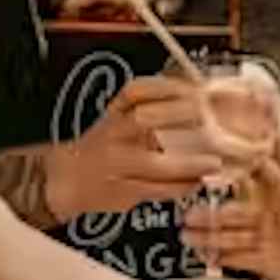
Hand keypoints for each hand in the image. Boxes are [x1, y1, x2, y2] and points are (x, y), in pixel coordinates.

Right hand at [43, 76, 226, 222]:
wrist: (67, 179)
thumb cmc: (104, 147)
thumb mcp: (119, 119)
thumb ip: (151, 110)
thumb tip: (197, 99)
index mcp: (114, 115)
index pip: (135, 91)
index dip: (164, 87)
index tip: (193, 89)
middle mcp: (113, 136)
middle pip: (142, 120)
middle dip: (178, 119)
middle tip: (208, 124)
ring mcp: (116, 165)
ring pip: (153, 164)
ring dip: (188, 165)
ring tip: (212, 164)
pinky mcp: (123, 192)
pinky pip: (155, 191)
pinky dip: (180, 188)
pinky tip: (195, 183)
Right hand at [190, 132, 279, 279]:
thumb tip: (276, 130)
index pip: (251, 175)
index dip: (229, 169)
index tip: (206, 160)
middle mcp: (273, 213)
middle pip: (235, 209)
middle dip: (211, 209)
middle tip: (187, 205)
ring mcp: (267, 238)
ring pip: (231, 234)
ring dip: (209, 233)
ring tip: (187, 231)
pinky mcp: (265, 262)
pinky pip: (236, 257)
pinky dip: (219, 255)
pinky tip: (202, 252)